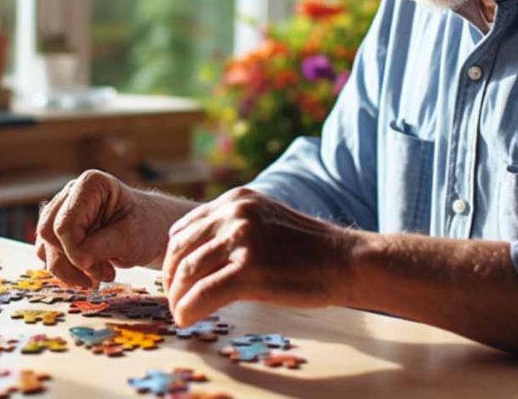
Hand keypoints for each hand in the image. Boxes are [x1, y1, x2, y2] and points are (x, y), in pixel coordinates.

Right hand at [35, 169, 194, 286]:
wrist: (152, 230)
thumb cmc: (146, 227)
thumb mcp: (132, 237)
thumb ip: (103, 246)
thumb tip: (78, 259)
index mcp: (90, 185)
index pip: (64, 224)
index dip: (76, 252)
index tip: (102, 270)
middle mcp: (70, 193)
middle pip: (48, 233)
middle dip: (72, 262)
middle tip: (103, 275)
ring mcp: (62, 210)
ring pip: (44, 246)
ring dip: (69, 270)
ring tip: (100, 275)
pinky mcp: (58, 229)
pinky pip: (47, 253)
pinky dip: (66, 269)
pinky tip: (90, 272)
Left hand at [162, 187, 349, 327]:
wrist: (346, 261)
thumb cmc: (308, 248)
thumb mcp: (265, 220)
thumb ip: (233, 227)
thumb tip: (197, 254)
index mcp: (237, 200)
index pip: (186, 227)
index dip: (172, 256)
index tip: (173, 277)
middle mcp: (235, 213)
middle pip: (181, 249)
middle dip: (171, 278)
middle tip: (172, 298)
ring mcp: (241, 240)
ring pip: (187, 272)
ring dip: (177, 297)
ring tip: (179, 312)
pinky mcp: (249, 269)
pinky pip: (203, 294)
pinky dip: (187, 309)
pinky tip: (187, 319)